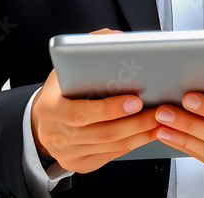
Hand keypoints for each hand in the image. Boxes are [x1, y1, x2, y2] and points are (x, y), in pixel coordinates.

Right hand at [30, 29, 159, 172]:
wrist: (45, 116)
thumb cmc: (62, 87)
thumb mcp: (68, 64)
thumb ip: (91, 47)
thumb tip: (117, 39)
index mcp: (48, 107)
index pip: (80, 113)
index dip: (109, 109)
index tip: (136, 100)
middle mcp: (53, 134)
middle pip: (101, 133)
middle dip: (134, 123)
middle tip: (157, 111)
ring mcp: (64, 152)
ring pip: (109, 147)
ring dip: (138, 135)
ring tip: (158, 121)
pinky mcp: (77, 163)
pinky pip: (109, 156)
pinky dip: (131, 145)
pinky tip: (147, 133)